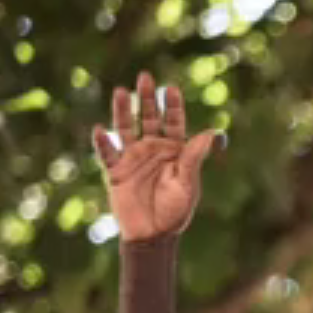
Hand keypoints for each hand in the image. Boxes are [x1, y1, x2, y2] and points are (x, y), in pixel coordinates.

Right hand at [92, 72, 223, 241]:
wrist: (153, 235)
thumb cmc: (175, 211)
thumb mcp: (188, 184)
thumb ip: (194, 158)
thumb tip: (212, 134)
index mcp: (175, 150)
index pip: (174, 121)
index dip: (172, 105)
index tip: (171, 88)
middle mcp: (153, 149)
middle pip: (148, 117)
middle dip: (147, 98)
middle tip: (145, 77)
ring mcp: (133, 158)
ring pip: (126, 128)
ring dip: (122, 111)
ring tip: (121, 91)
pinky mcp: (116, 171)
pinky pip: (107, 154)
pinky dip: (102, 142)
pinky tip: (100, 129)